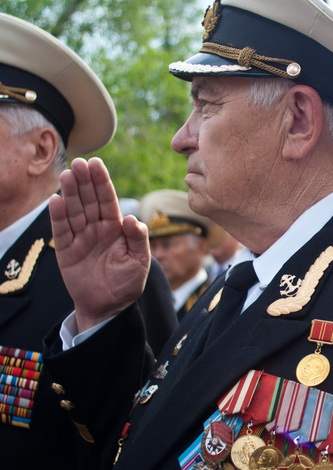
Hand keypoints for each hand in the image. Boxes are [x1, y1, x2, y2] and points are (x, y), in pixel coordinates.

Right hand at [49, 157, 150, 331]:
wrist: (110, 306)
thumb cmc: (128, 282)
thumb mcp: (140, 261)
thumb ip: (138, 239)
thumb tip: (133, 219)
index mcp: (116, 228)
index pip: (108, 200)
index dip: (102, 182)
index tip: (96, 164)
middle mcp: (97, 229)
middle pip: (89, 201)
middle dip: (84, 182)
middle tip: (79, 163)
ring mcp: (80, 239)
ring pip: (74, 212)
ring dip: (70, 194)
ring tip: (66, 175)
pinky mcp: (66, 252)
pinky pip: (61, 232)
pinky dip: (58, 217)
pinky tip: (55, 201)